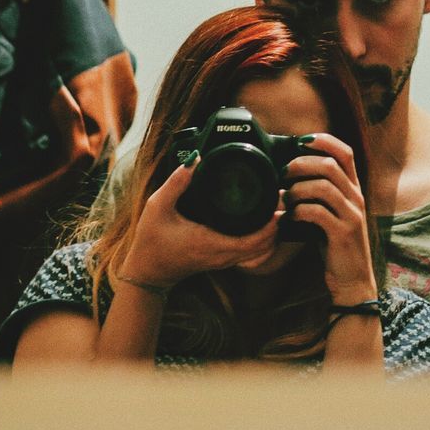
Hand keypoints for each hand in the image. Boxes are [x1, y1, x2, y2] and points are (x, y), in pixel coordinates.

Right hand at [120, 158, 279, 288]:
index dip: (271, 225)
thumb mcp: (158, 206)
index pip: (253, 241)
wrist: (147, 271)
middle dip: (277, 226)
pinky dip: (262, 241)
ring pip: (259, 252)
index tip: (278, 207)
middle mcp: (221, 255)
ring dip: (272, 234)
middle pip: (264, 247)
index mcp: (211, 243)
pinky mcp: (221, 261)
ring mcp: (223, 261)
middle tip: (281, 201)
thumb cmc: (152, 240)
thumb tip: (195, 158)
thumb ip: (176, 182)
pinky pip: (250, 254)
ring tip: (276, 210)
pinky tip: (262, 224)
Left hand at [283, 134, 377, 303]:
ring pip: (324, 187)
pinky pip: (318, 212)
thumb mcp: (330, 213)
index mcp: (353, 189)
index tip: (301, 141)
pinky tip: (289, 217)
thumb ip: (317, 194)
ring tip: (284, 198)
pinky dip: (299, 211)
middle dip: (302, 164)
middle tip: (283, 173)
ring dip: (298, 189)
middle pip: (331, 165)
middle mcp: (356, 198)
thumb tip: (287, 175)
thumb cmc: (334, 244)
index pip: (345, 152)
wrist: (352, 279)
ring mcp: (352, 215)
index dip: (324, 141)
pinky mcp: (343, 233)